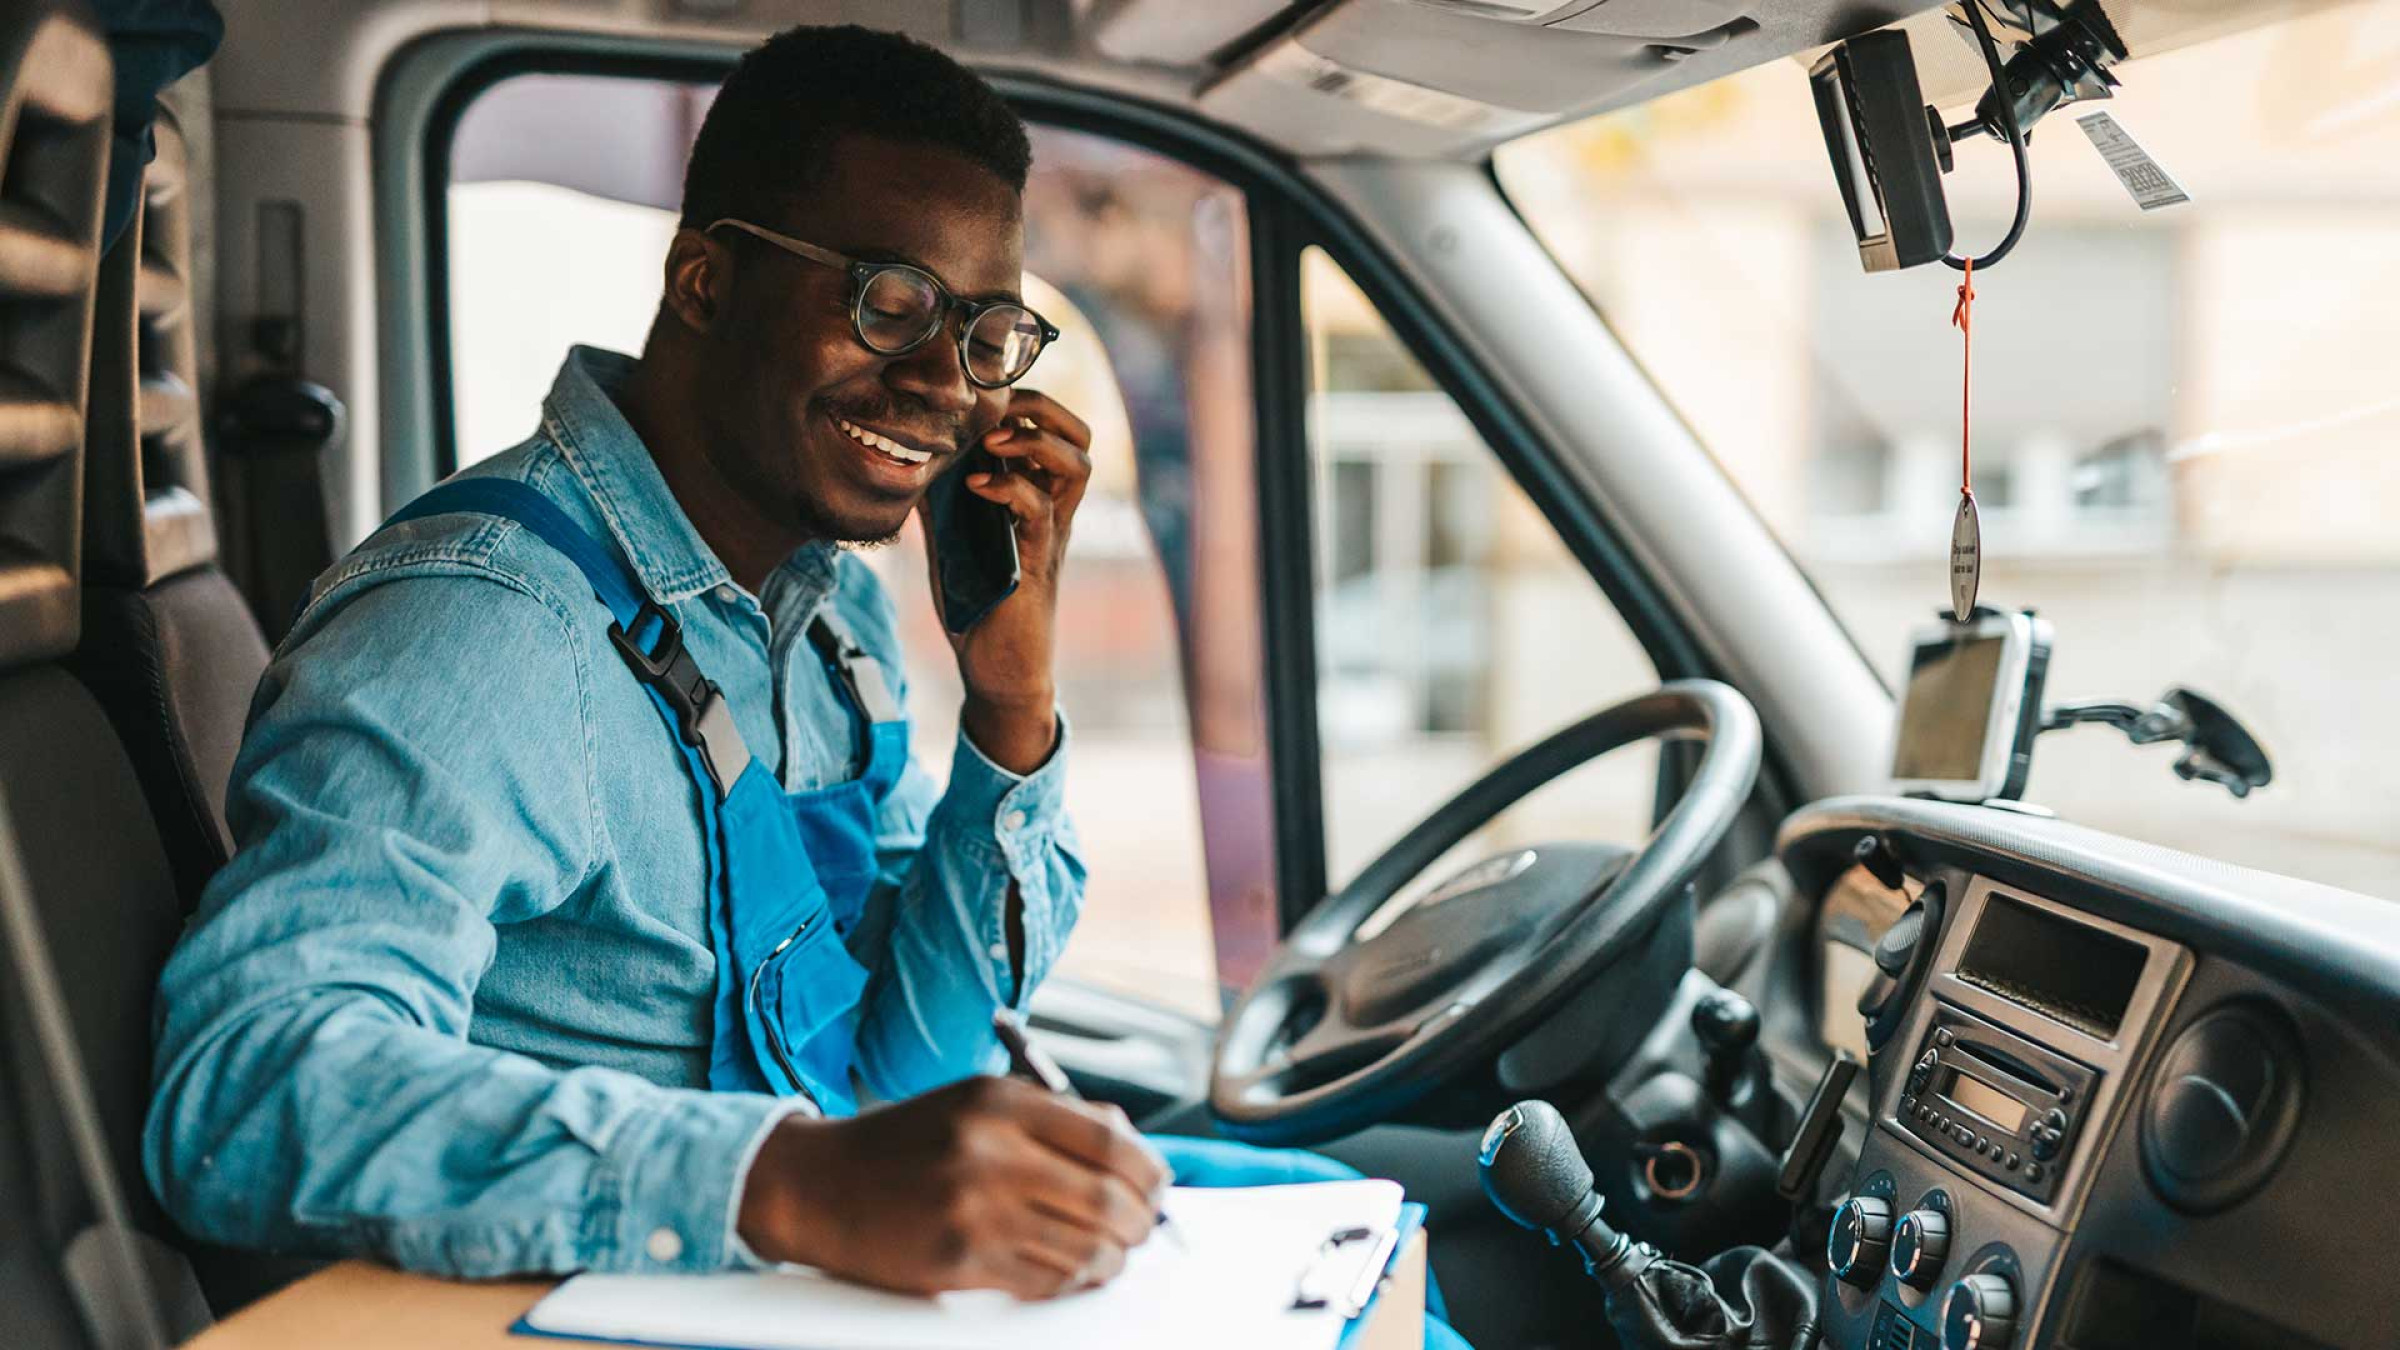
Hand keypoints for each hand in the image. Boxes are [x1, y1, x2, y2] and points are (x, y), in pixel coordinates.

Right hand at [736, 1076, 1165, 1298]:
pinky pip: (1046, 1279)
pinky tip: (1071, 1269)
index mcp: (1001, 1101)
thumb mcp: (977, 1103)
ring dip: (1112, 1258)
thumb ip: (1052, 1116)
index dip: (1148, 1170)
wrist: (820, 1184)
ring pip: (1085, 1246)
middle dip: (1141, 1221)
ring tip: (1111, 1253)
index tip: (1157, 1186)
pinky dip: (1072, 1279)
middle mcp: (990, 1150)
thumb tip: (1130, 1142)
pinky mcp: (958, 1259)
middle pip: (1107, 1197)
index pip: (1109, 1139)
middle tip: (1143, 1228)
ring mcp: (974, 1207)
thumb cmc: (908, 1143)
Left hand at [927, 390, 1090, 774]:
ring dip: (1034, 440)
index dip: (1027, 401)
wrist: (998, 669)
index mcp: (1038, 498)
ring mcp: (1051, 534)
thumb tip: (904, 461)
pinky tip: (976, 486)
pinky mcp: (1038, 562)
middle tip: (998, 406)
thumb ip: (938, 502)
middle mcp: (1054, 510)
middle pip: (1079, 435)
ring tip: (993, 440)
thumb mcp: (951, 540)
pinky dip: (1009, 488)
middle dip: (1042, 407)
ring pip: (1076, 464)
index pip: (1053, 430)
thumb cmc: (979, 606)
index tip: (983, 395)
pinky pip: (1039, 509)